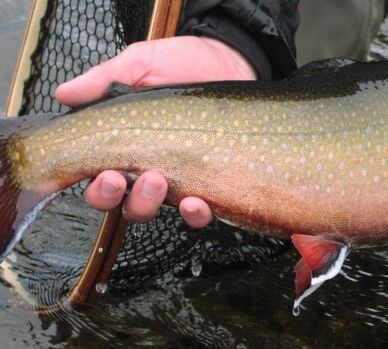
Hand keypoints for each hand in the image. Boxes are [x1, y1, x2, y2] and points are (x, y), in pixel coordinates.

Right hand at [56, 36, 255, 227]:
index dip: (96, 188)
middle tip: (128, 177)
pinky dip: (194, 215)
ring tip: (158, 181)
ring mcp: (178, 177)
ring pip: (154, 209)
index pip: (98, 180)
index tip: (104, 174)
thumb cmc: (182, 64)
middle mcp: (145, 168)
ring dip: (149, 203)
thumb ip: (104, 79)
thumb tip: (64, 93)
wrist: (231, 60)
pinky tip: (195, 203)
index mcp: (122, 146)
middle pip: (122, 204)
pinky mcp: (209, 182)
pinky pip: (198, 213)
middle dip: (119, 197)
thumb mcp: (140, 64)